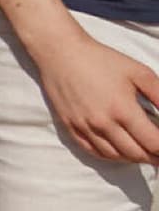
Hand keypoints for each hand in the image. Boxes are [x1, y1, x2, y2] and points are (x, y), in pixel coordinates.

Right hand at [31, 28, 158, 166]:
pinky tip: (120, 151)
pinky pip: (93, 151)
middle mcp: (103, 123)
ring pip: (115, 155)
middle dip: (154, 157)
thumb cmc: (101, 60)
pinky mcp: (70, 127)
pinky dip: (111, 155)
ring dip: (133, 157)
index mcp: (123, 110)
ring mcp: (84, 127)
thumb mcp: (139, 72)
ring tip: (144, 153)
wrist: (60, 53)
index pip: (153, 143)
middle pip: (136, 153)